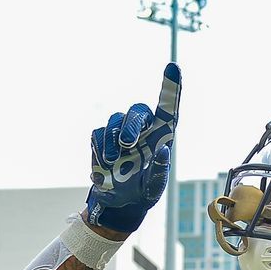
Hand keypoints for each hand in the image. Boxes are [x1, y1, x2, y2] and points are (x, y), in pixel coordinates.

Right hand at [84, 64, 180, 234]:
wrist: (119, 203)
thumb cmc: (143, 193)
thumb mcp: (154, 188)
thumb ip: (159, 171)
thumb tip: (164, 150)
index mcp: (162, 136)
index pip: (168, 108)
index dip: (171, 87)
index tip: (173, 66)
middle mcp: (143, 130)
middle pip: (137, 111)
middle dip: (130, 125)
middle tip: (126, 145)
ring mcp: (120, 133)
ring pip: (115, 120)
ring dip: (112, 141)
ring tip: (113, 162)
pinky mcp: (101, 140)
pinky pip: (97, 134)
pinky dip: (99, 149)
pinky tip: (104, 166)